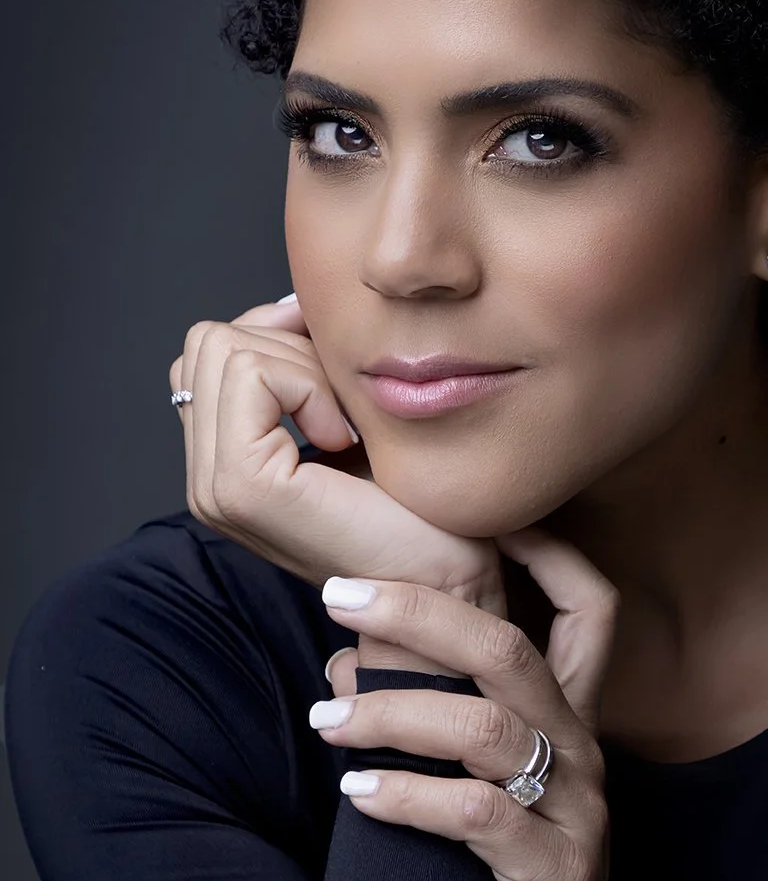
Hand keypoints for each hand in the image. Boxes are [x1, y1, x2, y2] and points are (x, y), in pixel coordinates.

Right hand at [169, 297, 508, 659]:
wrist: (450, 577)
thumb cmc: (418, 505)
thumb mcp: (347, 416)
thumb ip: (301, 369)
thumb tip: (291, 303)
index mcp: (221, 464)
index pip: (211, 348)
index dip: (279, 339)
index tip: (338, 384)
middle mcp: (204, 479)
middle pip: (211, 340)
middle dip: (289, 349)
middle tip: (343, 409)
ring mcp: (215, 487)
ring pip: (226, 347)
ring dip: (303, 368)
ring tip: (344, 426)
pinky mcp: (243, 486)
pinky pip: (255, 374)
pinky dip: (309, 386)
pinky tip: (344, 439)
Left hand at [311, 530, 619, 880]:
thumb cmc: (505, 877)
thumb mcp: (476, 783)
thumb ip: (425, 718)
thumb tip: (344, 661)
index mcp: (569, 719)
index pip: (591, 609)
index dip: (550, 554)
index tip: (476, 520)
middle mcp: (583, 752)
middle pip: (512, 649)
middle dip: (421, 611)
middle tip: (335, 598)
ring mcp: (576, 812)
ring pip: (489, 727)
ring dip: (395, 714)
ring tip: (326, 720)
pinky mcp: (556, 874)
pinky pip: (480, 816)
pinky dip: (411, 796)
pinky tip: (360, 792)